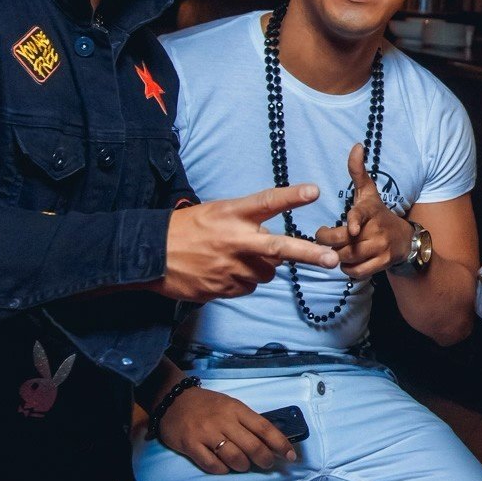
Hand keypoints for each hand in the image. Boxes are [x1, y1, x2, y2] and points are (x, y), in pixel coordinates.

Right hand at [155, 185, 340, 301]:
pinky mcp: (222, 288)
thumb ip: (248, 224)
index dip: (291, 197)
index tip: (313, 192)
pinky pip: (248, 287)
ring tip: (234, 258)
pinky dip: (243, 281)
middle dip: (309, 255)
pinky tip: (223, 271)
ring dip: (261, 267)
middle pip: (279, 247)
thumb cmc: (186, 229)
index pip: (266, 202)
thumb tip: (275, 243)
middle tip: (333, 261)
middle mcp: (234, 240)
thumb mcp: (216, 213)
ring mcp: (229, 267)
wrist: (148, 255)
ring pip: (266, 273)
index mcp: (231, 214)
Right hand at [156, 385, 297, 474]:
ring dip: (244, 466)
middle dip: (265, 459)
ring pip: (234, 457)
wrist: (173, 400)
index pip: (265, 428)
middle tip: (268, 464)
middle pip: (252, 446)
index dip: (280, 444)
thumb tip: (271, 441)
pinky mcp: (190, 445)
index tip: (291, 456)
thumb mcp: (231, 405)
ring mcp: (206, 434)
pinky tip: (224, 467)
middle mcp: (223, 421)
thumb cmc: (207, 405)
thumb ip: (248, 421)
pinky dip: (222, 470)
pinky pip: (212, 464)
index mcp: (237, 409)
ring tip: (244, 465)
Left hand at [313, 144, 412, 280]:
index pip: (361, 215)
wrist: (405, 240)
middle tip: (322, 236)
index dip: (355, 221)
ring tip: (335, 248)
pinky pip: (356, 271)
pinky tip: (347, 261)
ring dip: (337, 255)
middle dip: (328, 241)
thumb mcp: (368, 193)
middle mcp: (377, 230)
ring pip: (348, 257)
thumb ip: (358, 171)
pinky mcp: (381, 265)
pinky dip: (347, 269)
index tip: (352, 228)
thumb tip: (356, 145)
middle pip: (346, 242)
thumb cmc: (377, 214)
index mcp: (371, 211)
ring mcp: (381, 249)